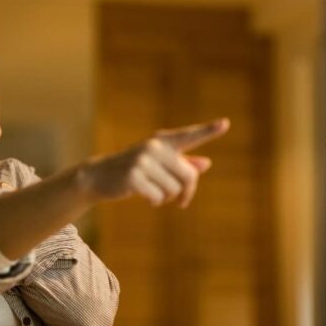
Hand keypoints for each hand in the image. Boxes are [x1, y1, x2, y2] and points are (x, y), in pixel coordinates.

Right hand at [79, 118, 229, 207]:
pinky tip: (145, 195)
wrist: (100, 175)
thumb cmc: (134, 168)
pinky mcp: (134, 176)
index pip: (190, 136)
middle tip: (180, 200)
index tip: (225, 124)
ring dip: (167, 197)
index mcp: (164, 141)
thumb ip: (183, 162)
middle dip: (185, 192)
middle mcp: (155, 146)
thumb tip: (207, 164)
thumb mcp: (159, 163)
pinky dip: (155, 201)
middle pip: (189, 176)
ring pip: (174, 190)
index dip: (208, 131)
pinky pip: (159, 197)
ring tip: (152, 190)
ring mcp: (143, 160)